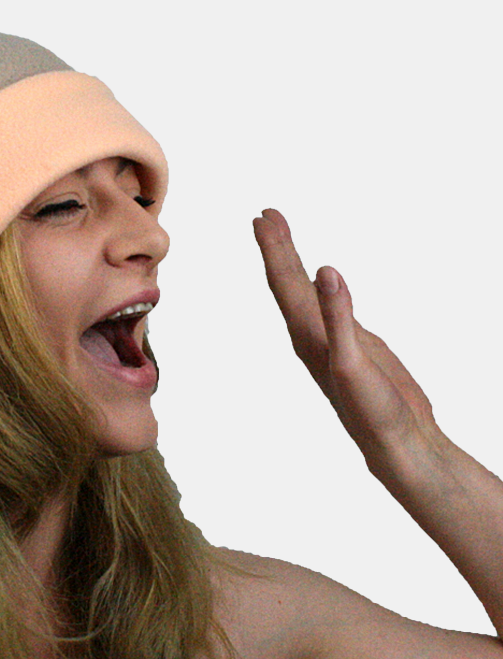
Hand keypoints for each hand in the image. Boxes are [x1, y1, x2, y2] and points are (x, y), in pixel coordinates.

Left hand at [252, 209, 450, 484]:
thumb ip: (340, 317)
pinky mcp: (352, 346)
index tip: (261, 217)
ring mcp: (331, 340)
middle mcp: (312, 335)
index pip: (284, 282)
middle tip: (265, 215)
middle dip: (277, 247)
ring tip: (281, 236)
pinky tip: (321, 278)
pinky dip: (321, 287)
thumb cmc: (372, 410)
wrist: (396, 443)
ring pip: (304, 292)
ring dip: (292, 262)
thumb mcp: (353, 361)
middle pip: (288, 282)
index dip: (273, 248)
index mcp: (308, 335)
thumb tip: (325, 271)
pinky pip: (328, 307)